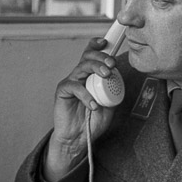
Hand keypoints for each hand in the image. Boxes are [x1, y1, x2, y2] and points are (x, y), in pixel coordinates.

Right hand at [44, 37, 119, 181]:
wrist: (78, 139)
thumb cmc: (92, 121)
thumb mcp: (109, 105)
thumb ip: (113, 91)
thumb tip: (118, 78)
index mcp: (91, 76)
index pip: (92, 55)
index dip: (97, 46)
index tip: (106, 42)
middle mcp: (80, 76)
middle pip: (88, 57)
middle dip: (101, 57)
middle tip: (112, 64)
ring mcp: (71, 82)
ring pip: (82, 67)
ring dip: (96, 68)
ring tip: (106, 76)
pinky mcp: (62, 91)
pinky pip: (74, 86)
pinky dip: (86, 95)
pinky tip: (93, 105)